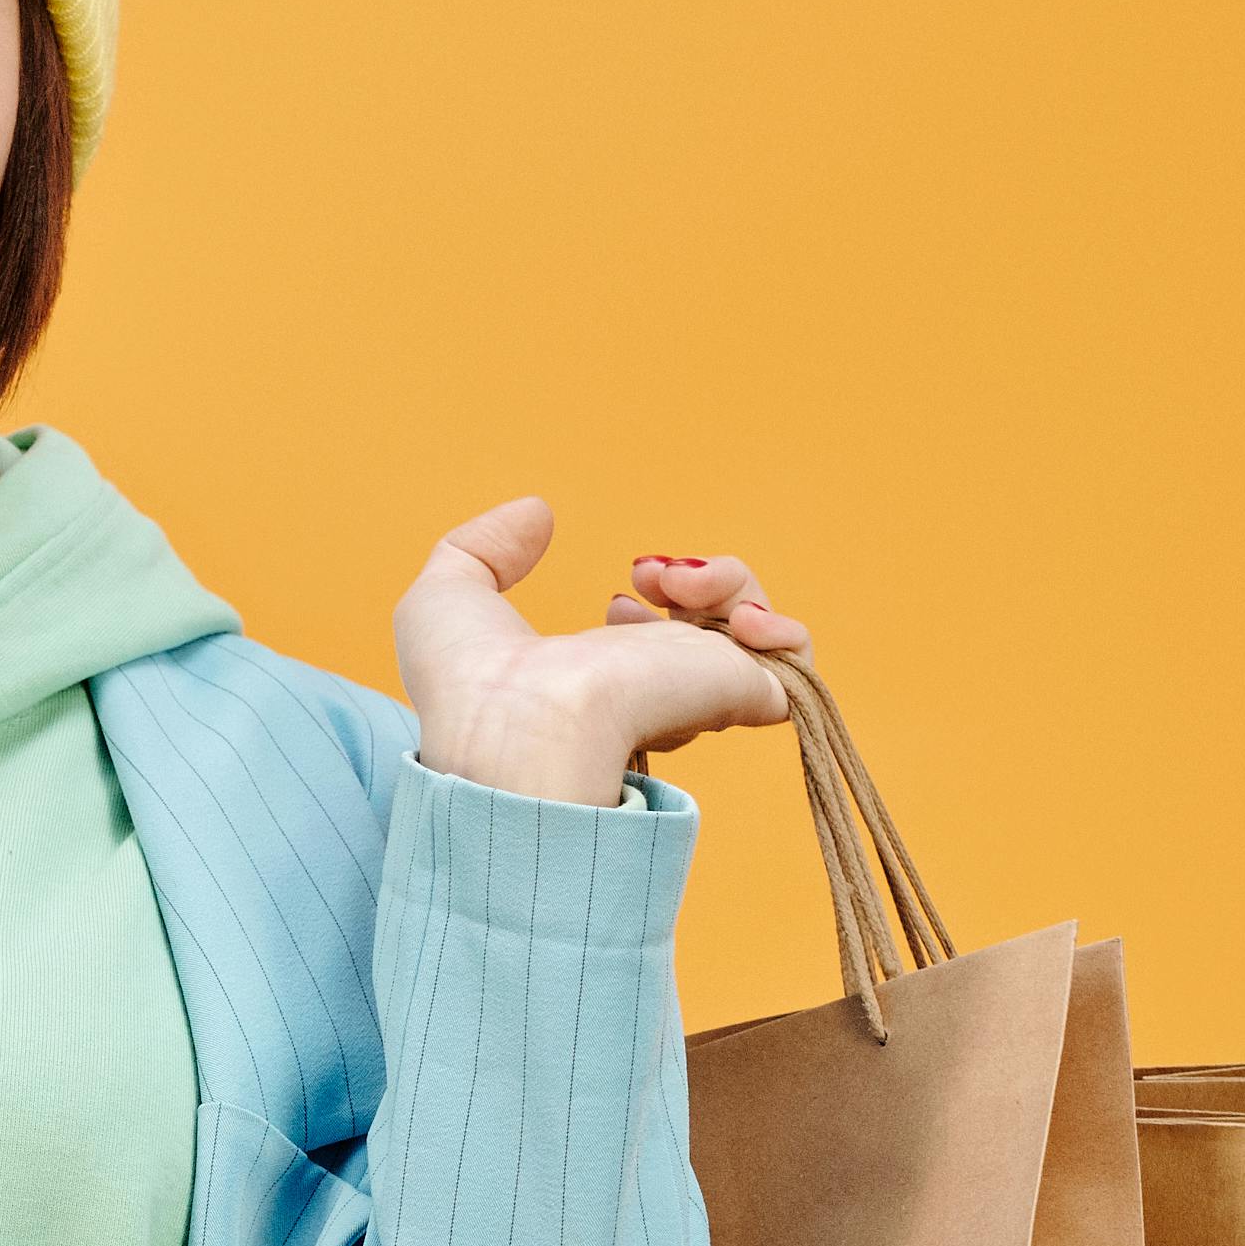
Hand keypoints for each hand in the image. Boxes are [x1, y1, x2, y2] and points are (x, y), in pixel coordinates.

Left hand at [389, 500, 805, 806]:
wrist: (515, 733)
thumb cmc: (467, 687)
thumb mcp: (449, 595)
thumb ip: (485, 546)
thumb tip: (537, 513)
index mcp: (599, 682)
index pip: (656, 644)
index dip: (651, 595)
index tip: (618, 592)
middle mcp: (654, 693)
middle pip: (714, 627)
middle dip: (695, 576)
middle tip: (647, 574)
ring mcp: (698, 695)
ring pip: (759, 628)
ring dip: (732, 583)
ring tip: (678, 583)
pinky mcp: (736, 696)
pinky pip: (795, 664)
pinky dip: (782, 628)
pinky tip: (736, 616)